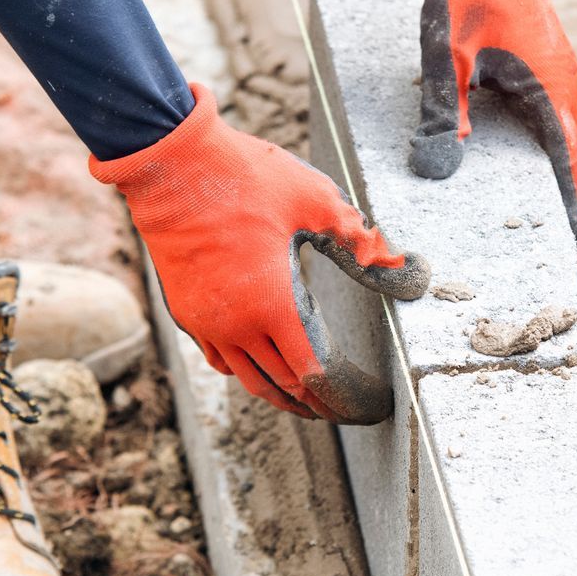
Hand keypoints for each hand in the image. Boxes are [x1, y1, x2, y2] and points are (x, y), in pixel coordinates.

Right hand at [90, 84, 428, 423]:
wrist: (169, 163)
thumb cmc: (245, 176)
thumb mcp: (315, 201)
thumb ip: (361, 242)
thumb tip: (407, 267)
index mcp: (273, 305)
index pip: (315, 374)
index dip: (344, 397)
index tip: (368, 406)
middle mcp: (237, 325)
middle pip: (284, 385)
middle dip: (318, 404)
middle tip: (346, 412)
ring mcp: (206, 322)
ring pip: (249, 378)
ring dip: (283, 395)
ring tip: (309, 402)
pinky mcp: (186, 311)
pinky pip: (219, 359)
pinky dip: (246, 372)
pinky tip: (261, 368)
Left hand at [412, 0, 576, 259]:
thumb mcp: (447, 59)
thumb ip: (446, 114)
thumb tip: (438, 171)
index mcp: (550, 90)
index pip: (568, 163)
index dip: (576, 207)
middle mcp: (563, 86)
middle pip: (570, 157)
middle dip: (571, 199)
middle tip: (576, 246)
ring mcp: (556, 74)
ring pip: (559, 136)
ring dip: (556, 171)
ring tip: (553, 214)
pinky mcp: (542, 64)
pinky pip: (546, 115)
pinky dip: (541, 144)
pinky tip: (521, 160)